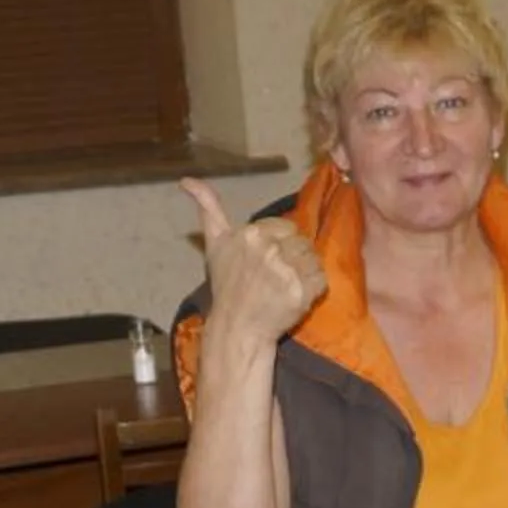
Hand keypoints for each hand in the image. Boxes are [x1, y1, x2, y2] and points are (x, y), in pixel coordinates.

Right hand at [182, 177, 325, 347]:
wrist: (237, 327)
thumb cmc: (227, 285)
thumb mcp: (214, 242)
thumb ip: (208, 207)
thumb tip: (186, 180)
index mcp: (250, 233)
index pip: (287, 227)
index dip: (281, 244)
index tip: (267, 262)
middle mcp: (268, 249)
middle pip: (302, 242)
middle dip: (293, 258)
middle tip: (276, 277)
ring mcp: (286, 271)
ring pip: (314, 259)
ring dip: (305, 272)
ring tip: (286, 286)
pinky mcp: (301, 291)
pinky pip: (322, 279)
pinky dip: (314, 289)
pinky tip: (296, 297)